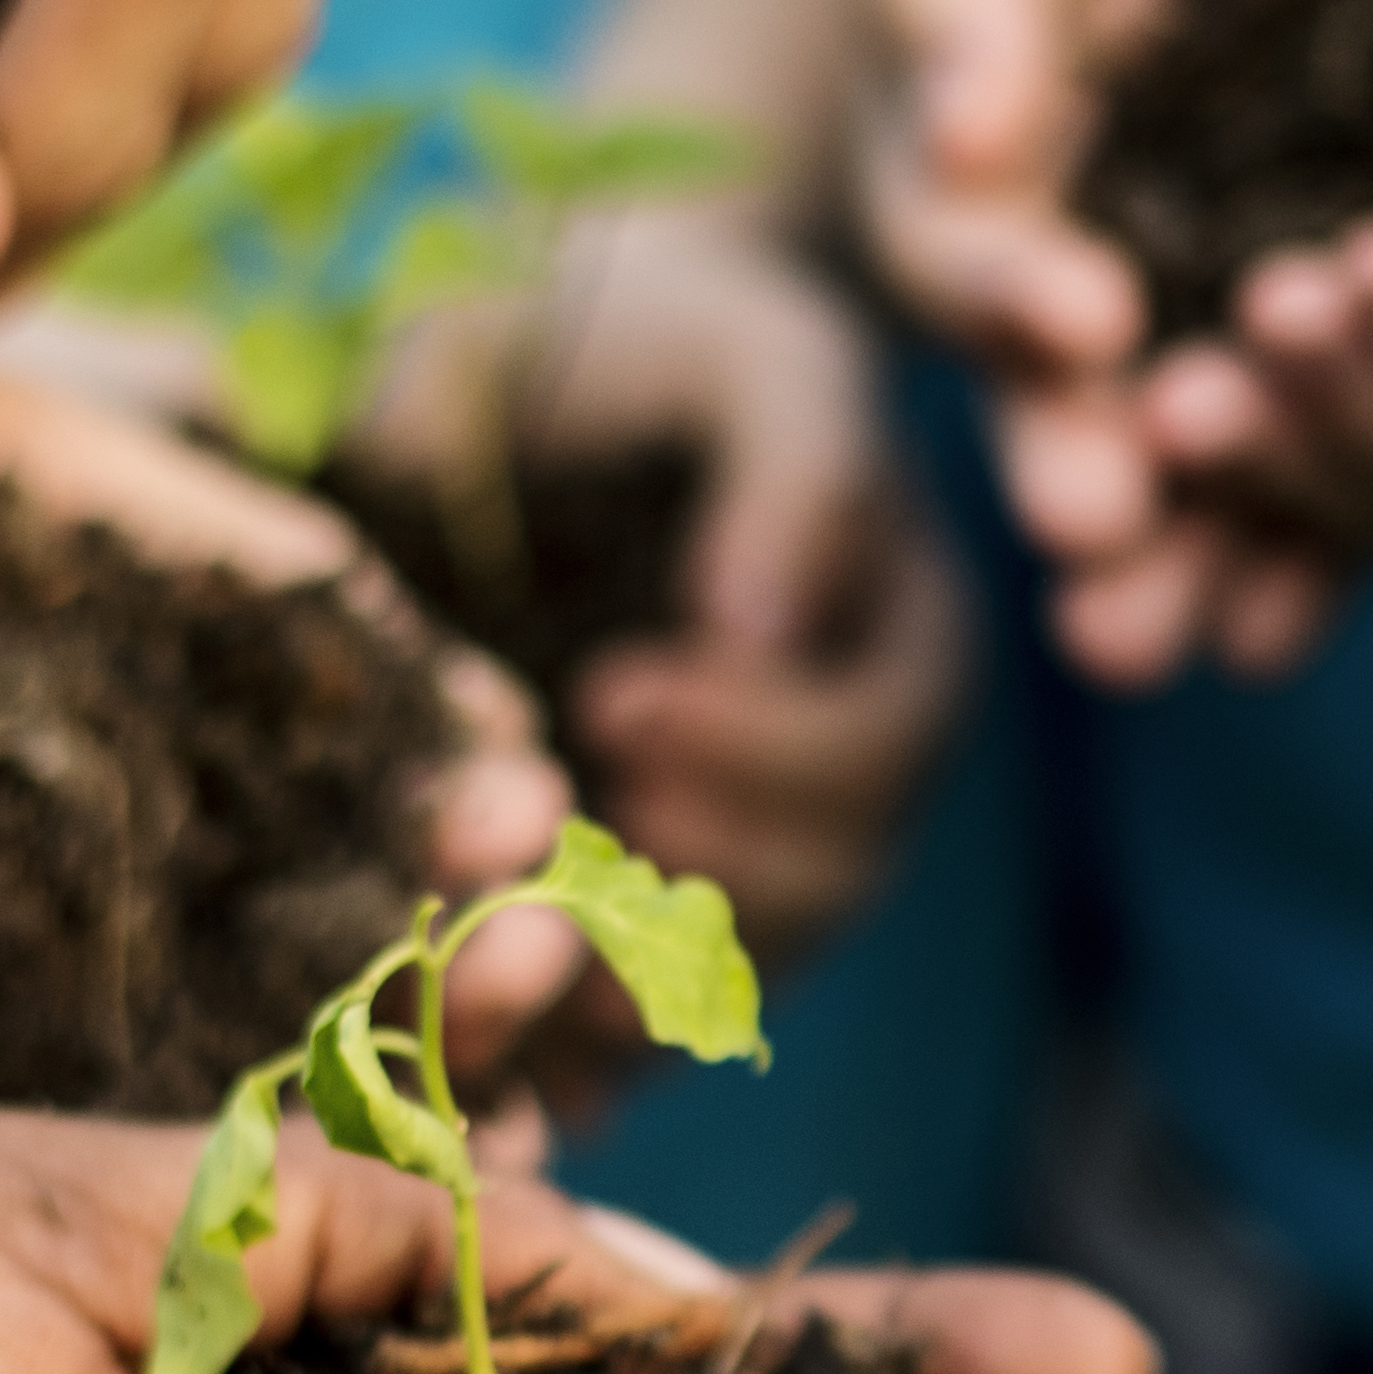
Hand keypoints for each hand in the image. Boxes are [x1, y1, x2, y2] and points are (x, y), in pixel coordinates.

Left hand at [374, 202, 971, 955]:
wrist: (520, 378)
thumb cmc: (653, 336)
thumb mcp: (744, 349)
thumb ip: (794, 464)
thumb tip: (765, 627)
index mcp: (908, 650)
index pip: (884, 748)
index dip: (765, 747)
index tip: (612, 690)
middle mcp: (850, 781)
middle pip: (822, 888)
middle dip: (687, 873)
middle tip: (544, 819)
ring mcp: (748, 860)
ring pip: (727, 980)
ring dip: (615, 972)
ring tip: (502, 926)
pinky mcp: (631, 920)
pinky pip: (618, 1024)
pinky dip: (551, 1038)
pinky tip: (464, 1011)